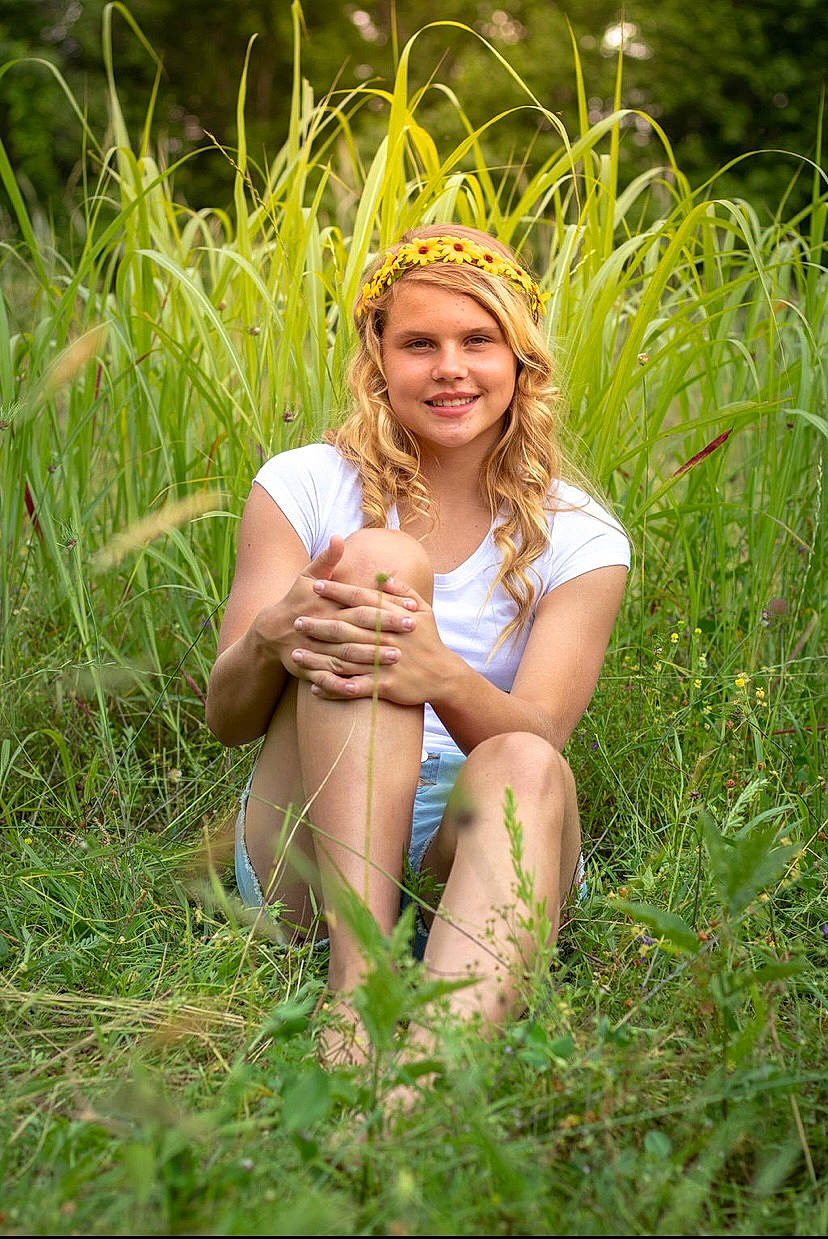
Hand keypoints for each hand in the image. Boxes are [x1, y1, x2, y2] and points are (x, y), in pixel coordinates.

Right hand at [251, 537, 418, 680]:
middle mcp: (322, 626)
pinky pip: (326, 678)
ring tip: (397, 657)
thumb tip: (338, 537)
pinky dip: (342, 685)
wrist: (269, 631)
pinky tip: (362, 689)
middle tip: (412, 630)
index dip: (386, 606)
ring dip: (371, 657)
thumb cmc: (296, 600)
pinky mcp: (308, 669)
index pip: (361, 604)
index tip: (412, 608)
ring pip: (346, 654)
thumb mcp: (307, 577)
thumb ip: (326, 559)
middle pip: (357, 628)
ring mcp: (315, 649)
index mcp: (326, 604)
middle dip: (385, 629)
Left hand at [293, 579, 448, 704]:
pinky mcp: (384, 686)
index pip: (361, 600)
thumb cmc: (430, 641)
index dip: (337, 592)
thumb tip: (384, 576)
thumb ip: (403, 592)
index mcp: (393, 618)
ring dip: (318, 657)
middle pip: (346, 628)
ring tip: (295, 654)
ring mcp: (384, 662)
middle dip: (319, 624)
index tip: (315, 586)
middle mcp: (386, 638)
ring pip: (344, 659)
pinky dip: (333, 688)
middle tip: (296, 620)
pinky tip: (314, 687)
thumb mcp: (424, 611)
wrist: (444, 676)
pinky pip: (353, 688)